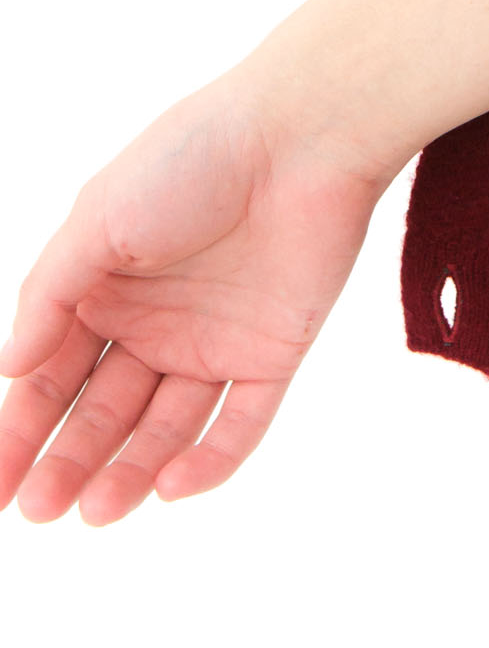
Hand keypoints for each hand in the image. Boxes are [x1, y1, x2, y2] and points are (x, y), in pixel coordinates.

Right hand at [0, 65, 393, 524]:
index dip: (19, 430)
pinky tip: (170, 487)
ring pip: (164, 429)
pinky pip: (240, 422)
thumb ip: (50, 295)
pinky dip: (208, 460)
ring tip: (96, 512)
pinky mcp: (274, 353)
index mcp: (103, 290)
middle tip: (37, 509)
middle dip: (66, 462)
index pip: (51, 376)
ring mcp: (214, 342)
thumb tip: (9, 369)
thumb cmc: (192, 158)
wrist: (301, 136)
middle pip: (102, 413)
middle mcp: (154, 324)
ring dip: (129, 472)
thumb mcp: (99, 219)